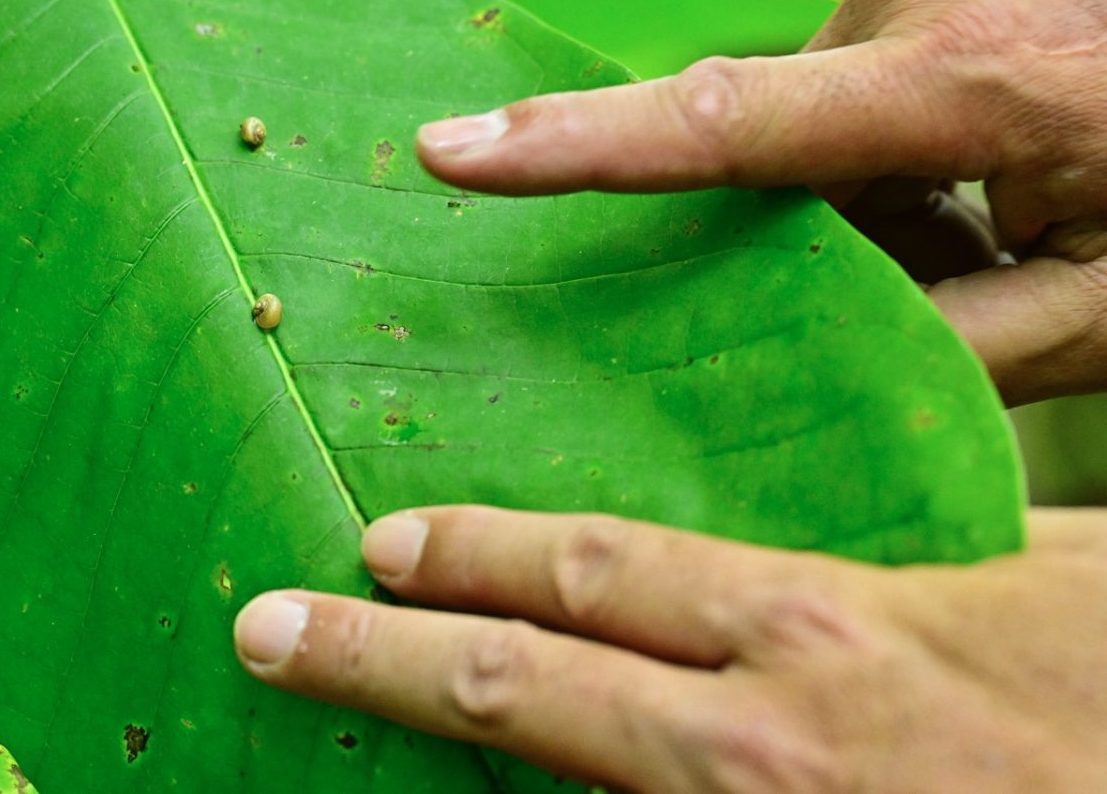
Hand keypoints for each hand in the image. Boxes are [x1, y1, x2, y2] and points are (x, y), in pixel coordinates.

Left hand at [235, 506, 1106, 792]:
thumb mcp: (1064, 584)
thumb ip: (948, 553)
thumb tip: (897, 537)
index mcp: (819, 634)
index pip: (601, 574)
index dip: (478, 555)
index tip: (385, 543)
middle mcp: (756, 744)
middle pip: (524, 686)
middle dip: (380, 658)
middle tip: (272, 631)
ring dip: (438, 763)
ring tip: (333, 720)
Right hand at [415, 0, 1106, 404]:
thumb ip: (966, 343)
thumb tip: (827, 370)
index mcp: (964, 78)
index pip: (723, 120)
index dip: (574, 143)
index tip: (451, 149)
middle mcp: (916, 2)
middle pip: (770, 134)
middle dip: (821, 215)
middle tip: (945, 246)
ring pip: (810, 107)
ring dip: (866, 180)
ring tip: (986, 205)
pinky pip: (846, 72)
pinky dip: (884, 140)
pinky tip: (981, 162)